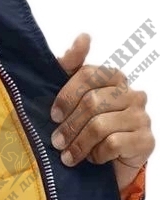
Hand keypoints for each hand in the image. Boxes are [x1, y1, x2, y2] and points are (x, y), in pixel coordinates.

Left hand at [50, 32, 154, 191]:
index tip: (53, 115)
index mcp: (114, 77)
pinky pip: (113, 144)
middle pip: (92, 102)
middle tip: (56, 141)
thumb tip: (83, 37)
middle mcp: (132, 93)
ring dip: (79, 144)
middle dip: (69, 125)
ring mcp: (142, 116)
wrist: (107, 163)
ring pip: (100, 126)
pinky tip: (93, 159)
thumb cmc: (85, 125)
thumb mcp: (71, 95)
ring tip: (68, 156)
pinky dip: (97, 154)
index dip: (67, 95)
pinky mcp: (146, 140)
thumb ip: (71, 65)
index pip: (89, 74)